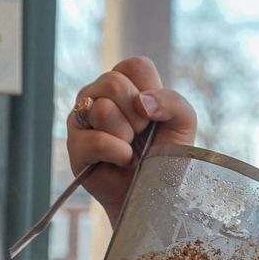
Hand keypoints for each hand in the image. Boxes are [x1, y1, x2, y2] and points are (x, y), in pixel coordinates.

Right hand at [67, 56, 197, 223]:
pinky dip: (117, 153)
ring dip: (127, 135)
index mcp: (125, 83)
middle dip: (138, 115)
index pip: (136, 66)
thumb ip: (173, 101)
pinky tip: (122, 160)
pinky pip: (96, 141)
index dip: (151, 92)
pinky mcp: (75, 146)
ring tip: (130, 148)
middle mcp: (98, 95)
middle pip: (113, 83)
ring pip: (102, 109)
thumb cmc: (167, 154)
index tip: (155, 116)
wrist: (154, 193)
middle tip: (141, 135)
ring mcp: (82, 119)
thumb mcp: (183, 123)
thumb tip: (141, 102)